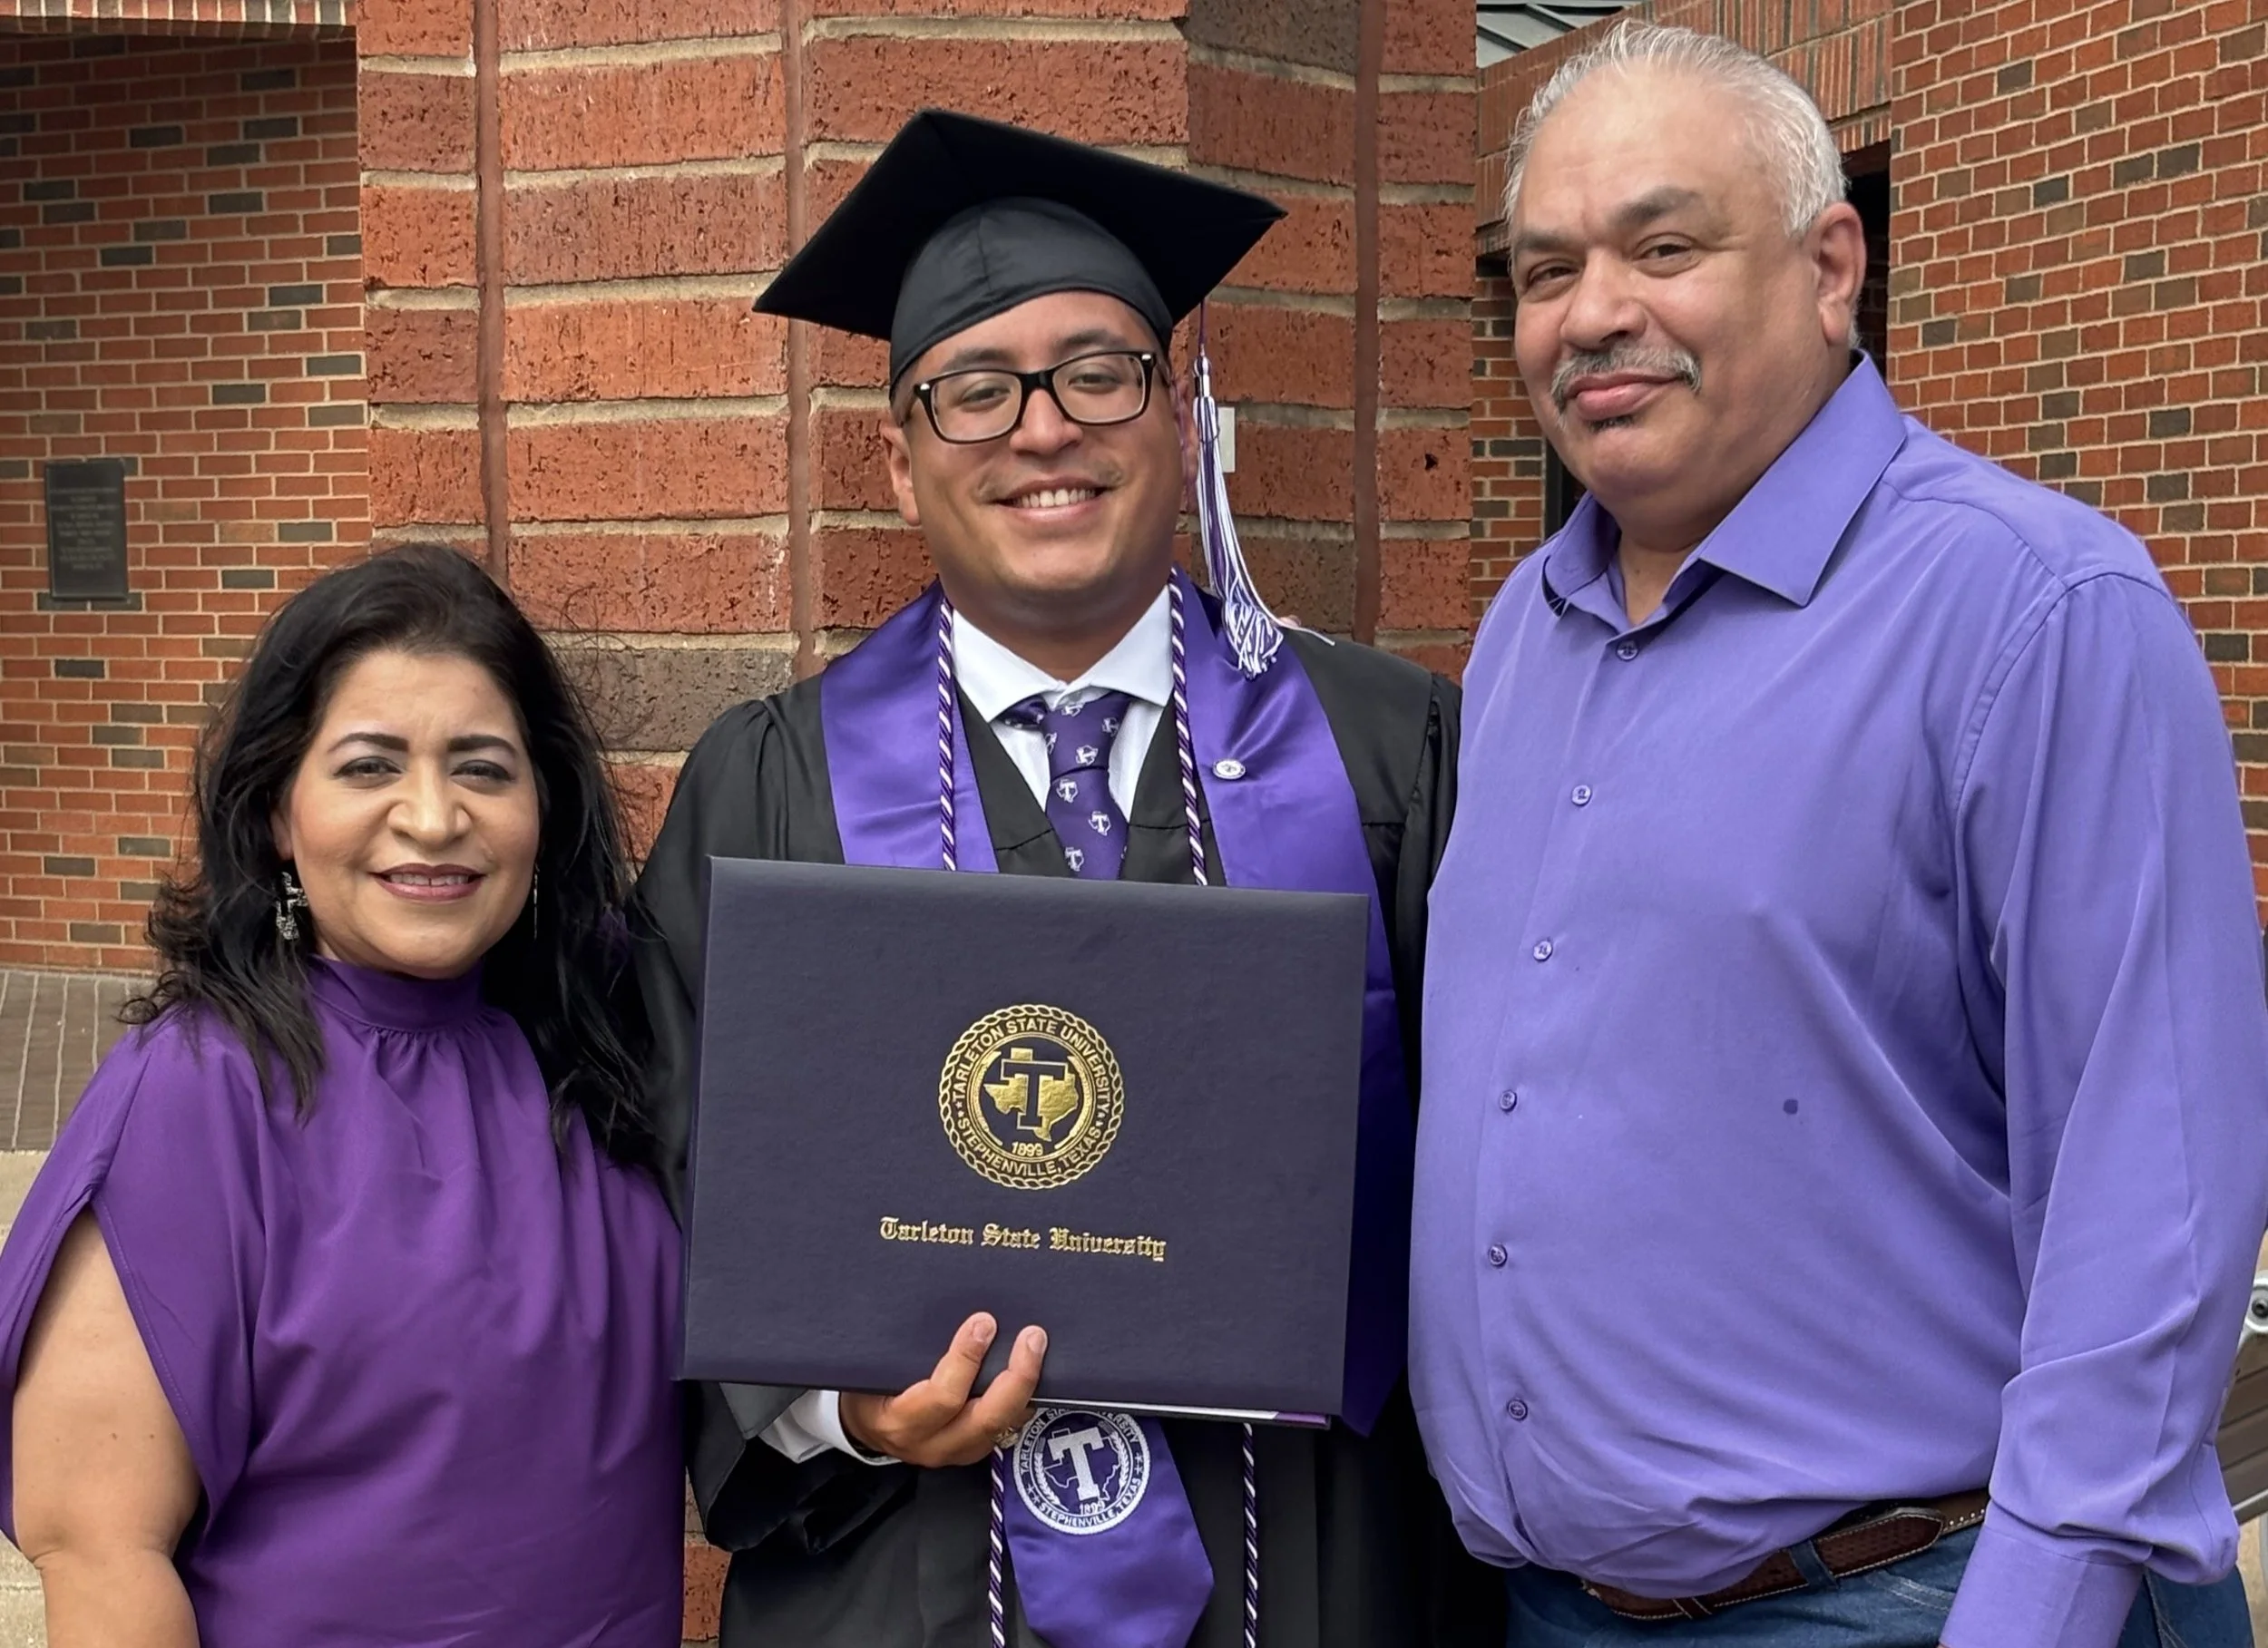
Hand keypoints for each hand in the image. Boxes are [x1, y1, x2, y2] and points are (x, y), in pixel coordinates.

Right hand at [839, 1313, 1046, 1467]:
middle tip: (1031, 1337)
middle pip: (985, 1419)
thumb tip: (937, 1296)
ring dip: (1026, 1388)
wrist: (866, 1427)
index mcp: (899, 1422)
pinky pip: (1007, 1428)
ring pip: (1002, 1427)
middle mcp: (931, 1445)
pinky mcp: (973, 1451)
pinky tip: (1035, 1373)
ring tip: (1038, 1349)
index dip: (966, 1360)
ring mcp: (955, 1452)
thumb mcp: (872, 1369)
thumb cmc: (867, 1388)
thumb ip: (900, 1346)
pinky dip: (1023, 1400)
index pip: (941, 1397)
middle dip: (1015, 1378)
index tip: (982, 1322)